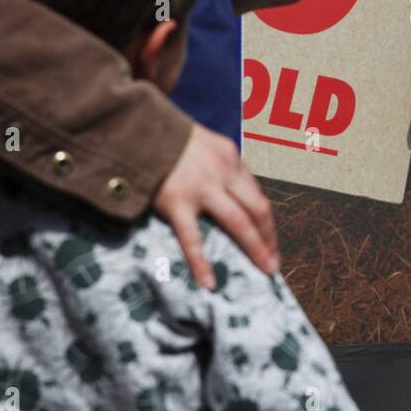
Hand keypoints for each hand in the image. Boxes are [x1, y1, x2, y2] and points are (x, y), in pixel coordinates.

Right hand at [152, 124, 278, 286]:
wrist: (136, 128)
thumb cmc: (167, 139)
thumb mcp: (204, 145)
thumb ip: (219, 167)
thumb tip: (230, 195)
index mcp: (230, 158)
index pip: (256, 194)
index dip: (267, 220)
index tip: (271, 240)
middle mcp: (223, 172)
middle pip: (257, 209)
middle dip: (269, 238)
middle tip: (274, 262)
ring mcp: (201, 188)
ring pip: (238, 222)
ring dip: (255, 247)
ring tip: (264, 269)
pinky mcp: (177, 202)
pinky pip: (192, 237)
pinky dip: (201, 262)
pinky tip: (208, 282)